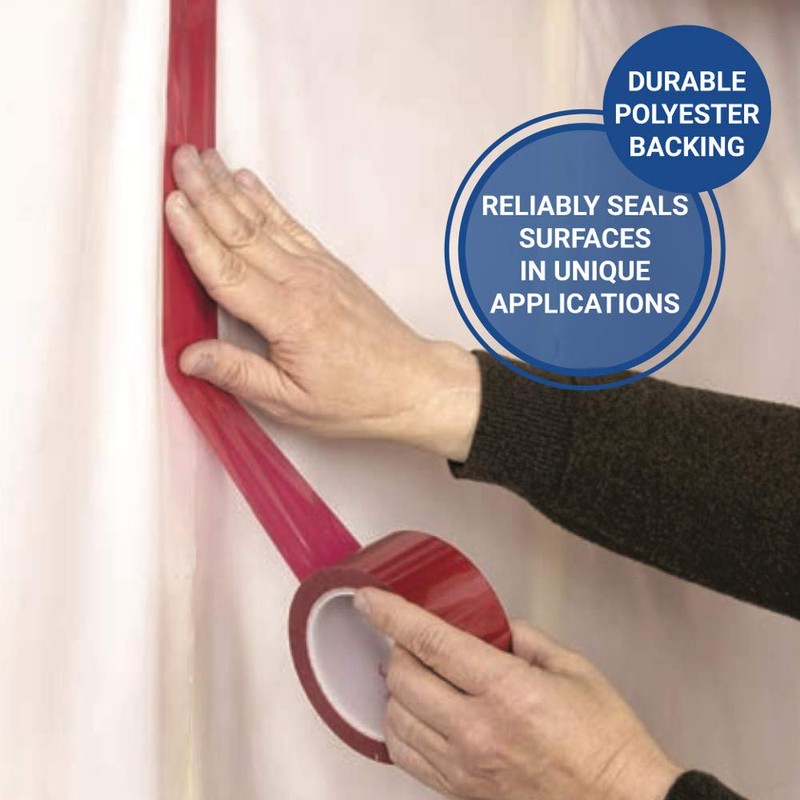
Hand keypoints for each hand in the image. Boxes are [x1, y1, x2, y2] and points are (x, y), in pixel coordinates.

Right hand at [164, 145, 479, 459]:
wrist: (411, 383)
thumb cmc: (357, 397)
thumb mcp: (292, 402)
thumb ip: (239, 375)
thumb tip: (190, 357)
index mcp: (288, 318)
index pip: (229, 271)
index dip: (196, 237)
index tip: (171, 204)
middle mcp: (302, 284)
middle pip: (242, 233)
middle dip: (205, 193)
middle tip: (177, 160)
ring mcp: (318, 269)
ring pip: (263, 221)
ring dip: (229, 188)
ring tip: (201, 158)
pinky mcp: (329, 265)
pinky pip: (291, 225)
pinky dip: (265, 201)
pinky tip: (246, 181)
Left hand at [355, 588, 681, 799]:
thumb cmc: (607, 745)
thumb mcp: (575, 670)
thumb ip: (525, 638)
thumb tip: (492, 625)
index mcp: (508, 692)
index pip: (430, 642)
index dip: (392, 614)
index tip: (369, 599)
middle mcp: (478, 731)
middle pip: (403, 678)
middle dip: (398, 650)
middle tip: (414, 640)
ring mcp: (465, 768)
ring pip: (395, 720)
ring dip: (397, 690)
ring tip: (416, 676)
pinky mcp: (462, 793)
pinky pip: (407, 758)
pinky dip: (400, 729)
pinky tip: (416, 715)